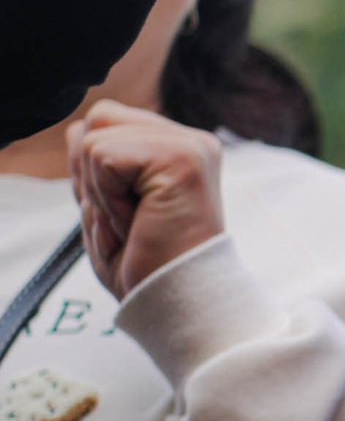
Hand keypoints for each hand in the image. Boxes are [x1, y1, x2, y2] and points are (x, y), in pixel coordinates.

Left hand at [66, 100, 225, 299]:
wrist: (179, 301)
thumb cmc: (147, 264)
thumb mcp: (108, 206)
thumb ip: (96, 165)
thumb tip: (79, 132)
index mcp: (177, 148)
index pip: (105, 122)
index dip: (95, 170)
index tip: (131, 212)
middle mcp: (190, 140)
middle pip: (98, 118)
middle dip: (94, 176)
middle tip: (133, 217)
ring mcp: (190, 145)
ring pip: (95, 137)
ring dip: (102, 190)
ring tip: (138, 219)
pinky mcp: (183, 156)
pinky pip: (103, 156)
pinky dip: (108, 197)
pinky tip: (141, 219)